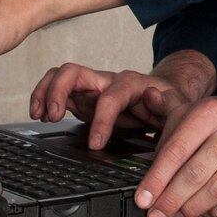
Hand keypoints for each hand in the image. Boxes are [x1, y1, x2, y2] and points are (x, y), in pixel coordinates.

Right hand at [30, 52, 216, 147]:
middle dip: (58, 92)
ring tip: (39, 115)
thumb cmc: (169, 103)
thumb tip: (152, 97)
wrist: (164, 99)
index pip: (111, 97)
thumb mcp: (177, 106)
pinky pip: (58, 91)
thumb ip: (168, 104)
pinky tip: (40, 116)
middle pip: (75, 72)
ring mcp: (92, 88)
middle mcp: (107, 81)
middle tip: (52, 117)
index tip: (96, 144)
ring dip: (45, 92)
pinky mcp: (83, 98)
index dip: (102, 119)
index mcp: (131, 84)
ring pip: (61, 77)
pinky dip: (44, 99)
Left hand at [134, 86, 216, 216]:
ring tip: (179, 215)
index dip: (156, 179)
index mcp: (210, 111)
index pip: (176, 150)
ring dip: (192, 209)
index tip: (143, 199)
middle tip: (156, 215)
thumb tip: (147, 97)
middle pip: (195, 174)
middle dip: (171, 200)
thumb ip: (169, 108)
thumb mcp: (197, 109)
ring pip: (216, 191)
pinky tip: (205, 212)